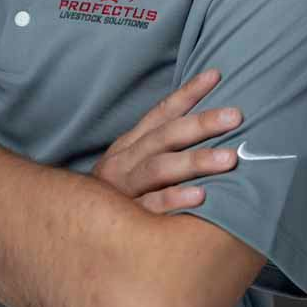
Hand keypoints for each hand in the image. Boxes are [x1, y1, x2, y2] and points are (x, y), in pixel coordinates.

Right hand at [90, 69, 241, 213]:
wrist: (70, 230)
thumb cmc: (116, 196)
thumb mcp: (130, 165)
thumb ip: (158, 148)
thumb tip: (203, 127)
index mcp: (130, 145)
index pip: (161, 113)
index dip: (188, 93)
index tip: (215, 75)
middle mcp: (125, 161)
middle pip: (166, 136)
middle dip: (202, 124)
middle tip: (235, 116)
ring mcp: (123, 188)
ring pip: (160, 168)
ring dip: (196, 160)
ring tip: (229, 158)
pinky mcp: (125, 218)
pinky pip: (151, 207)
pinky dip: (175, 199)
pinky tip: (201, 196)